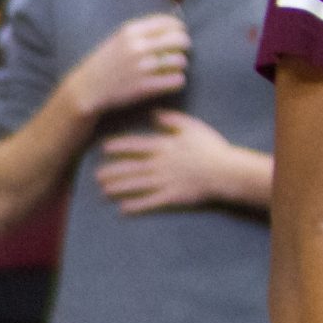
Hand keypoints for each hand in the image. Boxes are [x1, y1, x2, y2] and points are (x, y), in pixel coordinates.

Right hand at [63, 13, 189, 118]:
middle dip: (184, 46)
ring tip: (172, 69)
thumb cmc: (103, 64)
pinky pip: (176, 80)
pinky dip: (177, 81)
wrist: (86, 89)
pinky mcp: (145, 87)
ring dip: (180, 65)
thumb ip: (141, 32)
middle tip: (179, 52)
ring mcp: (141, 68)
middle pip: (180, 40)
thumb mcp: (117, 40)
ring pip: (180, 61)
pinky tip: (170, 82)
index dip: (179, 28)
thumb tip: (173, 27)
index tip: (178, 35)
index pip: (168, 22)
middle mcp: (137, 47)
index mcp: (130, 31)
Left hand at [97, 110, 242, 213]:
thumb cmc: (212, 148)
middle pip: (131, 168)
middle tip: (95, 176)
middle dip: (112, 172)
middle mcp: (160, 164)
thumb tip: (153, 113)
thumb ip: (172, 119)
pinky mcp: (172, 197)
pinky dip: (136, 206)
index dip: (119, 147)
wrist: (227, 172)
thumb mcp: (193, 127)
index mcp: (165, 147)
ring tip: (103, 192)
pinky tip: (122, 210)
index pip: (136, 145)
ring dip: (119, 188)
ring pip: (136, 185)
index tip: (103, 148)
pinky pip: (150, 202)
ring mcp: (165, 182)